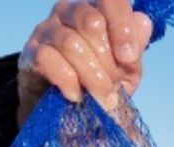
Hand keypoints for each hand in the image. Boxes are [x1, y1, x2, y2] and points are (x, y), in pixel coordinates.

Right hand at [18, 0, 153, 124]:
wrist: (66, 110)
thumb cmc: (98, 83)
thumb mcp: (125, 71)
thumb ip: (135, 49)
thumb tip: (143, 22)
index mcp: (96, 9)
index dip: (122, 27)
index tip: (128, 58)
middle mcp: (69, 11)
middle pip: (91, 22)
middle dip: (108, 61)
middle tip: (114, 87)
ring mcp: (47, 29)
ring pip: (71, 43)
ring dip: (91, 76)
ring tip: (100, 97)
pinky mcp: (31, 52)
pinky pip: (48, 59)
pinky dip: (67, 81)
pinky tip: (76, 95)